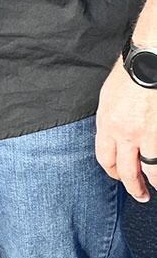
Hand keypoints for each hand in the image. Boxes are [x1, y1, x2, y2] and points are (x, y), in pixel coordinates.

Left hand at [96, 61, 155, 201]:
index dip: (111, 171)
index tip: (117, 176)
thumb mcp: (108, 98)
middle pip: (127, 170)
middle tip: (140, 195)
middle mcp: (126, 134)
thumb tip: (114, 135)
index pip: (105, 158)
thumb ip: (110, 120)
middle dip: (133, 187)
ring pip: (152, 168)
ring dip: (155, 182)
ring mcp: (149, 134)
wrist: (148, 62)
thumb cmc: (128, 74)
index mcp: (108, 124)